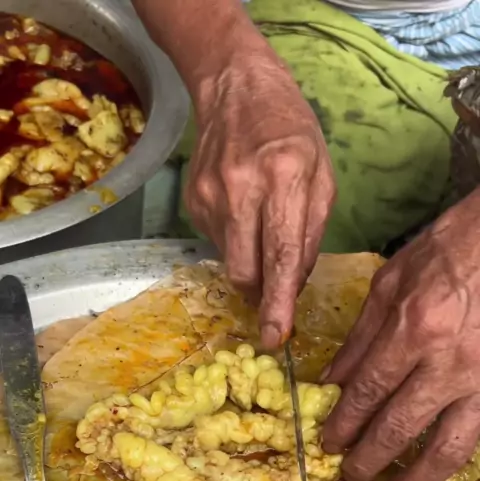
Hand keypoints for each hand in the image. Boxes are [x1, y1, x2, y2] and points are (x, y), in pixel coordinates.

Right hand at [186, 47, 334, 348]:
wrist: (234, 88)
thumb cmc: (291, 131)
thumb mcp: (322, 176)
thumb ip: (311, 233)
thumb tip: (294, 284)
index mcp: (284, 178)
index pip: (281, 255)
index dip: (278, 302)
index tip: (274, 337)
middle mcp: (242, 189)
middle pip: (246, 272)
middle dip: (261, 294)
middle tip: (274, 291)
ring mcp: (210, 197)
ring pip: (230, 262)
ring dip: (250, 262)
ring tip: (260, 225)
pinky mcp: (192, 203)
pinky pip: (218, 243)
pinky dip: (235, 240)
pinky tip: (242, 209)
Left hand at [321, 189, 479, 480]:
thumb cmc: (450, 249)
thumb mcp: (391, 282)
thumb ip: (360, 337)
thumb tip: (330, 382)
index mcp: (414, 330)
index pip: (367, 393)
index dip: (344, 425)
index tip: (328, 445)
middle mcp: (450, 364)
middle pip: (401, 427)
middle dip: (370, 459)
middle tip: (352, 476)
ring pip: (450, 447)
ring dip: (418, 479)